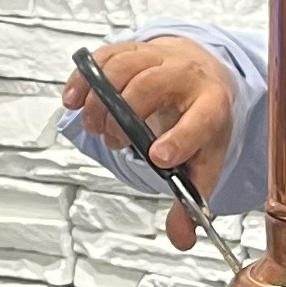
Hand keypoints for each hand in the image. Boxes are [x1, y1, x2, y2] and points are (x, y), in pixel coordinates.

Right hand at [61, 38, 236, 251]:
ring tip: (94, 127)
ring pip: (124, 66)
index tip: (157, 158)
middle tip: (114, 142)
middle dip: (124, 116)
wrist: (205, 75)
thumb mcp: (206, 161)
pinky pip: (105, 56)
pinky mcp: (133, 50)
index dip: (180, 139)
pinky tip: (73, 100)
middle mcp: (187, 76)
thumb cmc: (204, 120)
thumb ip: (191, 200)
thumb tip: (181, 237)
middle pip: (152, 86)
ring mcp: (159, 58)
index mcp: (213, 105)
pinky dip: (83, 78)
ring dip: (100, 100)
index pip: (200, 120)